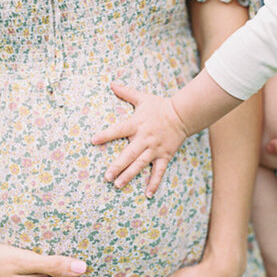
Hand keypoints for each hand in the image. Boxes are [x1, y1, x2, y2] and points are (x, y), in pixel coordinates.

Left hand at [91, 82, 188, 196]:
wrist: (183, 114)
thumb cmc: (160, 106)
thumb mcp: (142, 98)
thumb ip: (126, 93)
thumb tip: (111, 83)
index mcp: (136, 124)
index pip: (118, 130)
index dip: (106, 135)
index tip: (93, 140)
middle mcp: (145, 138)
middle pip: (129, 154)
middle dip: (117, 166)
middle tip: (107, 177)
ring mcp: (155, 149)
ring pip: (141, 164)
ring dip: (129, 175)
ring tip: (118, 185)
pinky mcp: (165, 156)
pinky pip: (159, 171)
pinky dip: (154, 183)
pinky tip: (148, 194)